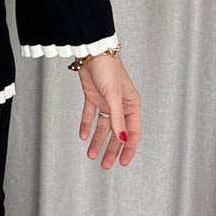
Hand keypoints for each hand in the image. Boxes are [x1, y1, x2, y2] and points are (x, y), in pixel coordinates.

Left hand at [73, 52, 139, 167]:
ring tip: (91, 154)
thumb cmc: (109, 68)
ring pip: (103, 127)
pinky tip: (83, 135)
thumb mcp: (113, 97)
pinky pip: (90, 116)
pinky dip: (86, 125)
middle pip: (117, 133)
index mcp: (131, 105)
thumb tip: (123, 139)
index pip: (132, 133)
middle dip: (111, 149)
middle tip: (105, 164)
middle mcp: (120, 105)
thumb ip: (117, 120)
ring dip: (97, 140)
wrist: (91, 52)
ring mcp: (106, 101)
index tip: (123, 162)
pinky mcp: (93, 97)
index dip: (128, 149)